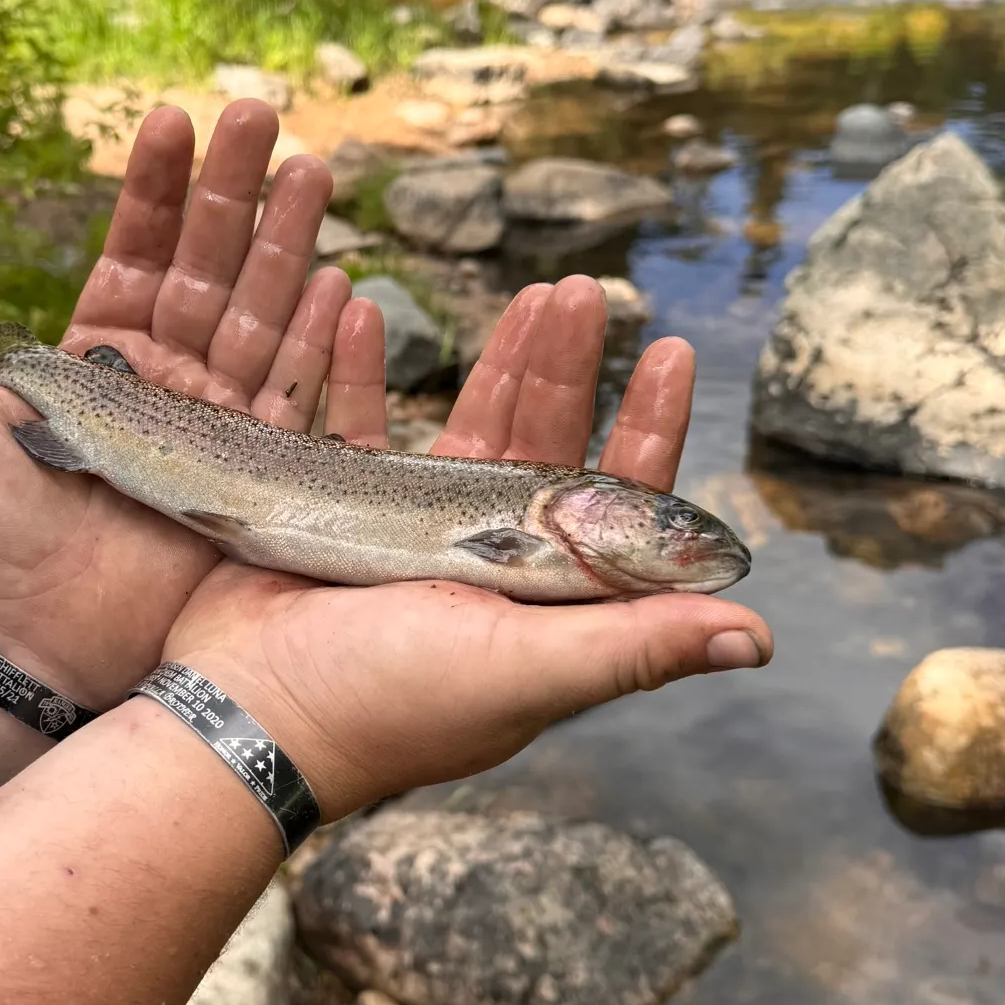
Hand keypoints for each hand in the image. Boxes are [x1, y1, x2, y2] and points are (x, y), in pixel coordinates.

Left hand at [0, 100, 377, 710]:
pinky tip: (342, 289)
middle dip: (237, 200)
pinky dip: (320, 355)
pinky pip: (295, 414)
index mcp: (92, 368)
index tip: (176, 119)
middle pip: (211, 280)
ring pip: (261, 330)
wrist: (17, 650)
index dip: (156, 194)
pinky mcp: (253, 493)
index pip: (135, 261)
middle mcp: (161, 396)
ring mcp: (213, 441)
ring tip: (314, 174)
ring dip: (289, 252)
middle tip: (267, 119)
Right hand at [162, 277, 773, 819]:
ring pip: (467, 433)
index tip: (670, 353)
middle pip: (545, 451)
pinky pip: (358, 429)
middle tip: (584, 292)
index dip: (648, 430)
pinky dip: (363, 372)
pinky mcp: (336, 519)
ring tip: (526, 294)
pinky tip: (366, 309)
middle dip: (570, 371)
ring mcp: (410, 544)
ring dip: (497, 363)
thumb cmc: (385, 701)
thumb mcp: (521, 672)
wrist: (242, 713)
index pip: (617, 509)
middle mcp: (486, 573)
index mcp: (541, 607)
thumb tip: (761, 638)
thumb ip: (633, 646)